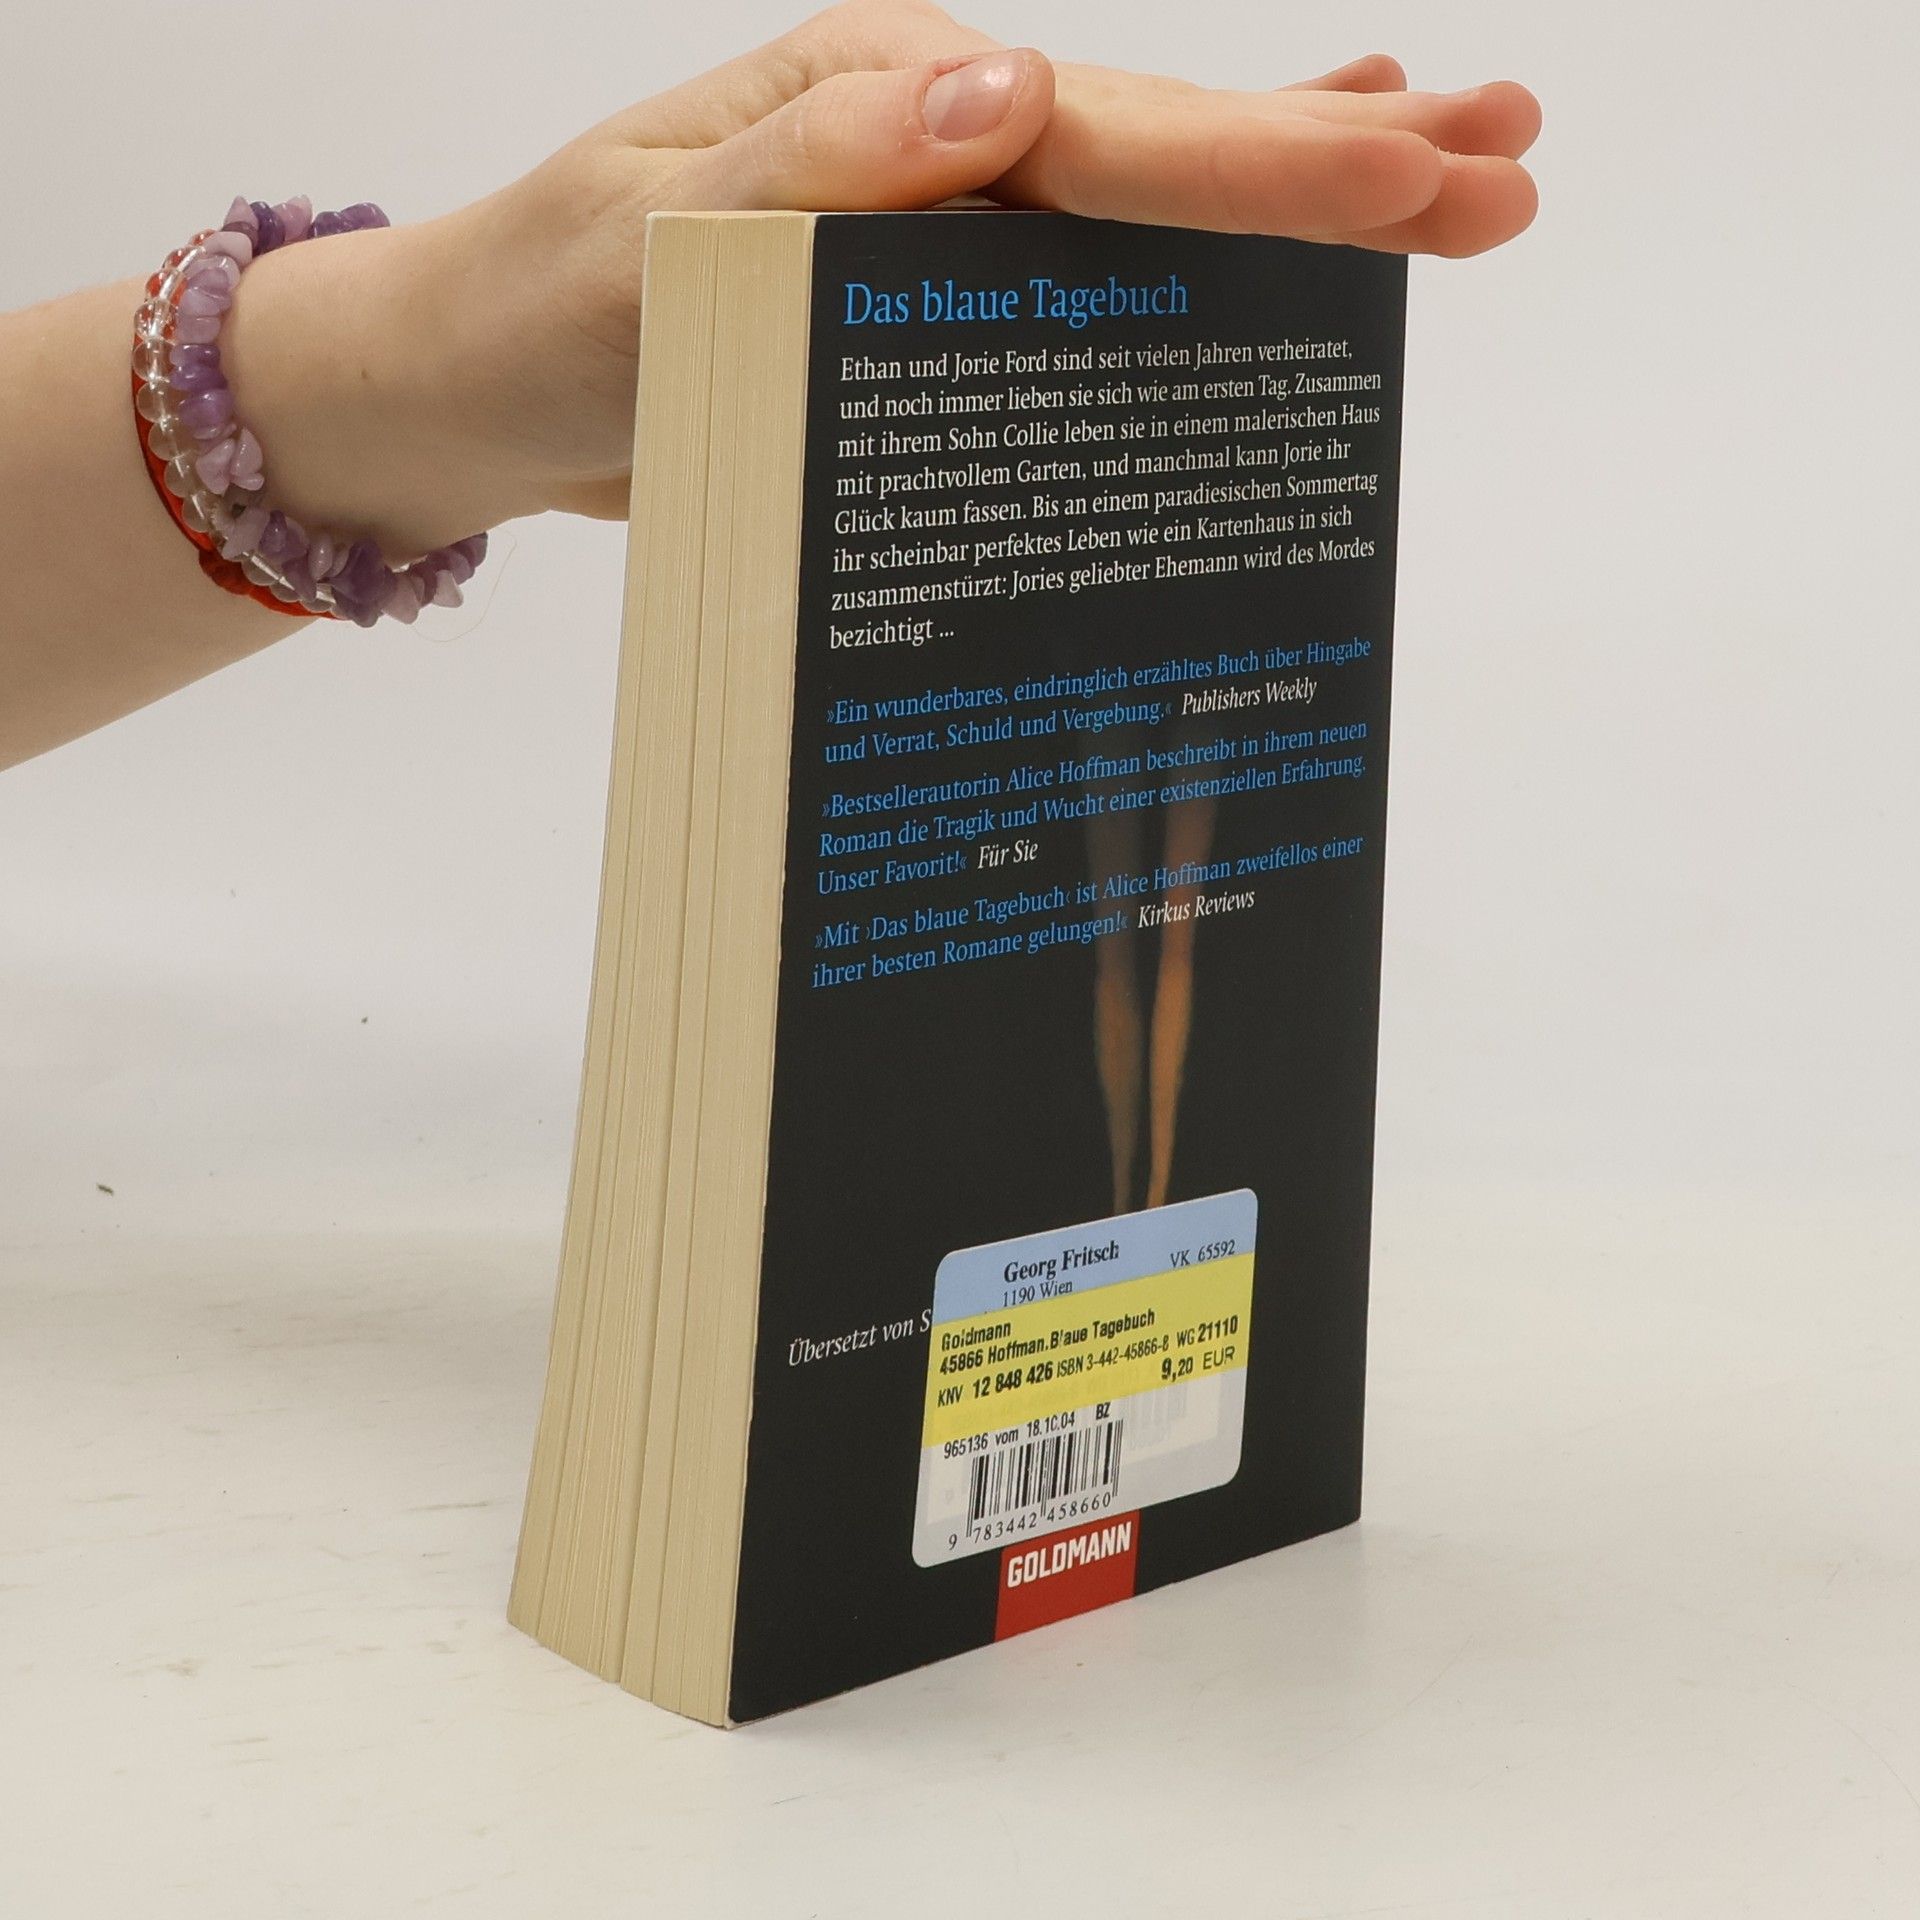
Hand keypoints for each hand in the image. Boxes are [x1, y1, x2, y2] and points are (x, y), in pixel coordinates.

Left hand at [225, 1, 1539, 550]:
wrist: (478, 387)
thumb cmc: (541, 316)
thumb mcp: (646, 248)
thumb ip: (815, 180)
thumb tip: (999, 95)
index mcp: (878, 104)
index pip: (1101, 133)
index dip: (1262, 160)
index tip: (1412, 174)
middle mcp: (931, 144)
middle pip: (1164, 149)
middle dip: (1337, 162)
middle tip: (1509, 165)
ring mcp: (942, 221)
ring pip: (1151, 203)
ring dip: (1302, 191)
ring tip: (1460, 175)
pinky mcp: (932, 303)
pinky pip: (1087, 277)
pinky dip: (1193, 252)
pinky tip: (1281, 234)